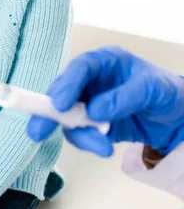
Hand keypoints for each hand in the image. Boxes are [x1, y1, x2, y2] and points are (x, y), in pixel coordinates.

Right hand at [27, 46, 183, 156]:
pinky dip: (88, 143)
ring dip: (79, 134)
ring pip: (68, 117)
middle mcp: (91, 80)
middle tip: (38, 132)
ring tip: (103, 147)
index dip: (67, 84)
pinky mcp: (92, 123)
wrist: (174, 115)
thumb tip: (94, 112)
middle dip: (49, 113)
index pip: (80, 67)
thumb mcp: (149, 89)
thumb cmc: (163, 90)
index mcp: (104, 61)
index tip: (59, 105)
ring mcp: (89, 101)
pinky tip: (105, 147)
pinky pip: (80, 133)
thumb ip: (123, 98)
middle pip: (62, 92)